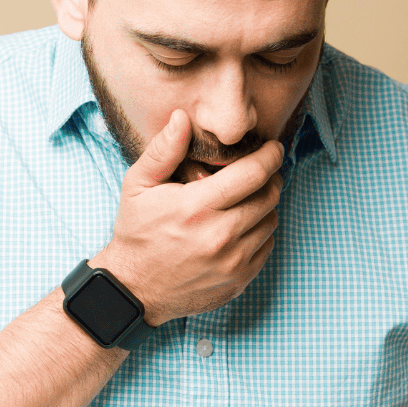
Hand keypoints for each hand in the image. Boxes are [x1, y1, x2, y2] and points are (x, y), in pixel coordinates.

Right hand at [91, 111, 282, 323]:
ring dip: (264, 206)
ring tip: (245, 201)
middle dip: (270, 178)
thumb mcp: (137, 186)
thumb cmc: (137, 233)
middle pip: (268, 196)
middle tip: (260, 173)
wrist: (135, 289)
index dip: (269, 156)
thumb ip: (163, 150)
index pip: (252, 174)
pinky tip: (239, 228)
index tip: (272, 148)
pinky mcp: (238, 280)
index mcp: (196, 208)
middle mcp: (219, 236)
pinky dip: (259, 233)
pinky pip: (266, 247)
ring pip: (271, 221)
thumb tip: (182, 117)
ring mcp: (232, 262)